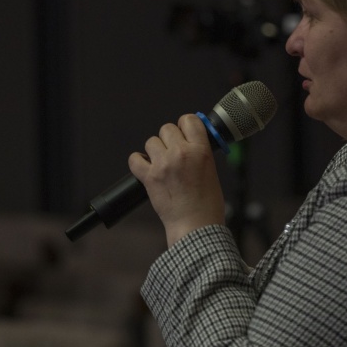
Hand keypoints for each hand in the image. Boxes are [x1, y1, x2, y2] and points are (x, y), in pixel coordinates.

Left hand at [128, 114, 224, 245]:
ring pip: (151, 142)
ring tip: (162, 164)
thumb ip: (201, 152)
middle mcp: (181, 153)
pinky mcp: (149, 177)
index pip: (189, 120)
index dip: (185, 125)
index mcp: (201, 150)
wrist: (195, 226)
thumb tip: (192, 140)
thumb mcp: (212, 171)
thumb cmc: (207, 204)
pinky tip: (146, 168)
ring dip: (155, 151)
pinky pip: (134, 159)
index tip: (184, 132)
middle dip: (169, 139)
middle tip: (173, 152)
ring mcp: (164, 164)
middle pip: (167, 128)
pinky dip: (138, 163)